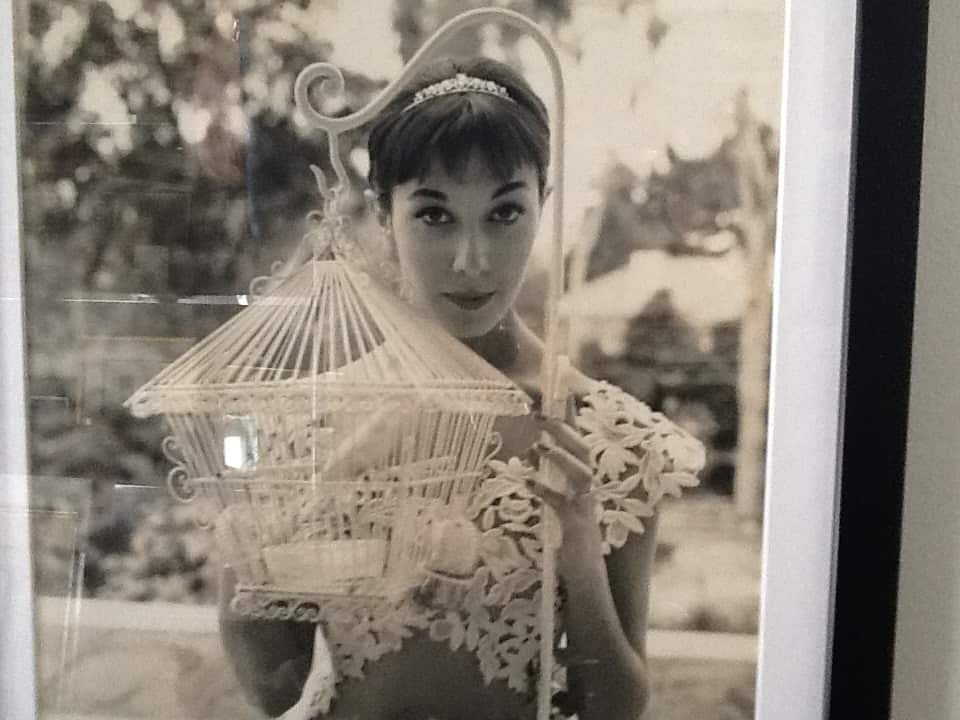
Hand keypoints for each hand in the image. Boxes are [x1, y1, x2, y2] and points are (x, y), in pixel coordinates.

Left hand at [529, 414, 605, 575]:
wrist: (584, 573)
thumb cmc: (569, 532)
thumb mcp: (559, 496)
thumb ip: (550, 472)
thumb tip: (533, 447)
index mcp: (582, 476)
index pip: (577, 437)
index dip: (570, 412)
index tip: (561, 387)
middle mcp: (587, 486)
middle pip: (583, 448)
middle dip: (563, 429)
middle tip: (538, 415)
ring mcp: (585, 504)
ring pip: (580, 472)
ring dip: (560, 456)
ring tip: (539, 445)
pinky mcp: (577, 524)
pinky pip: (562, 503)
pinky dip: (545, 490)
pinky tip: (528, 481)